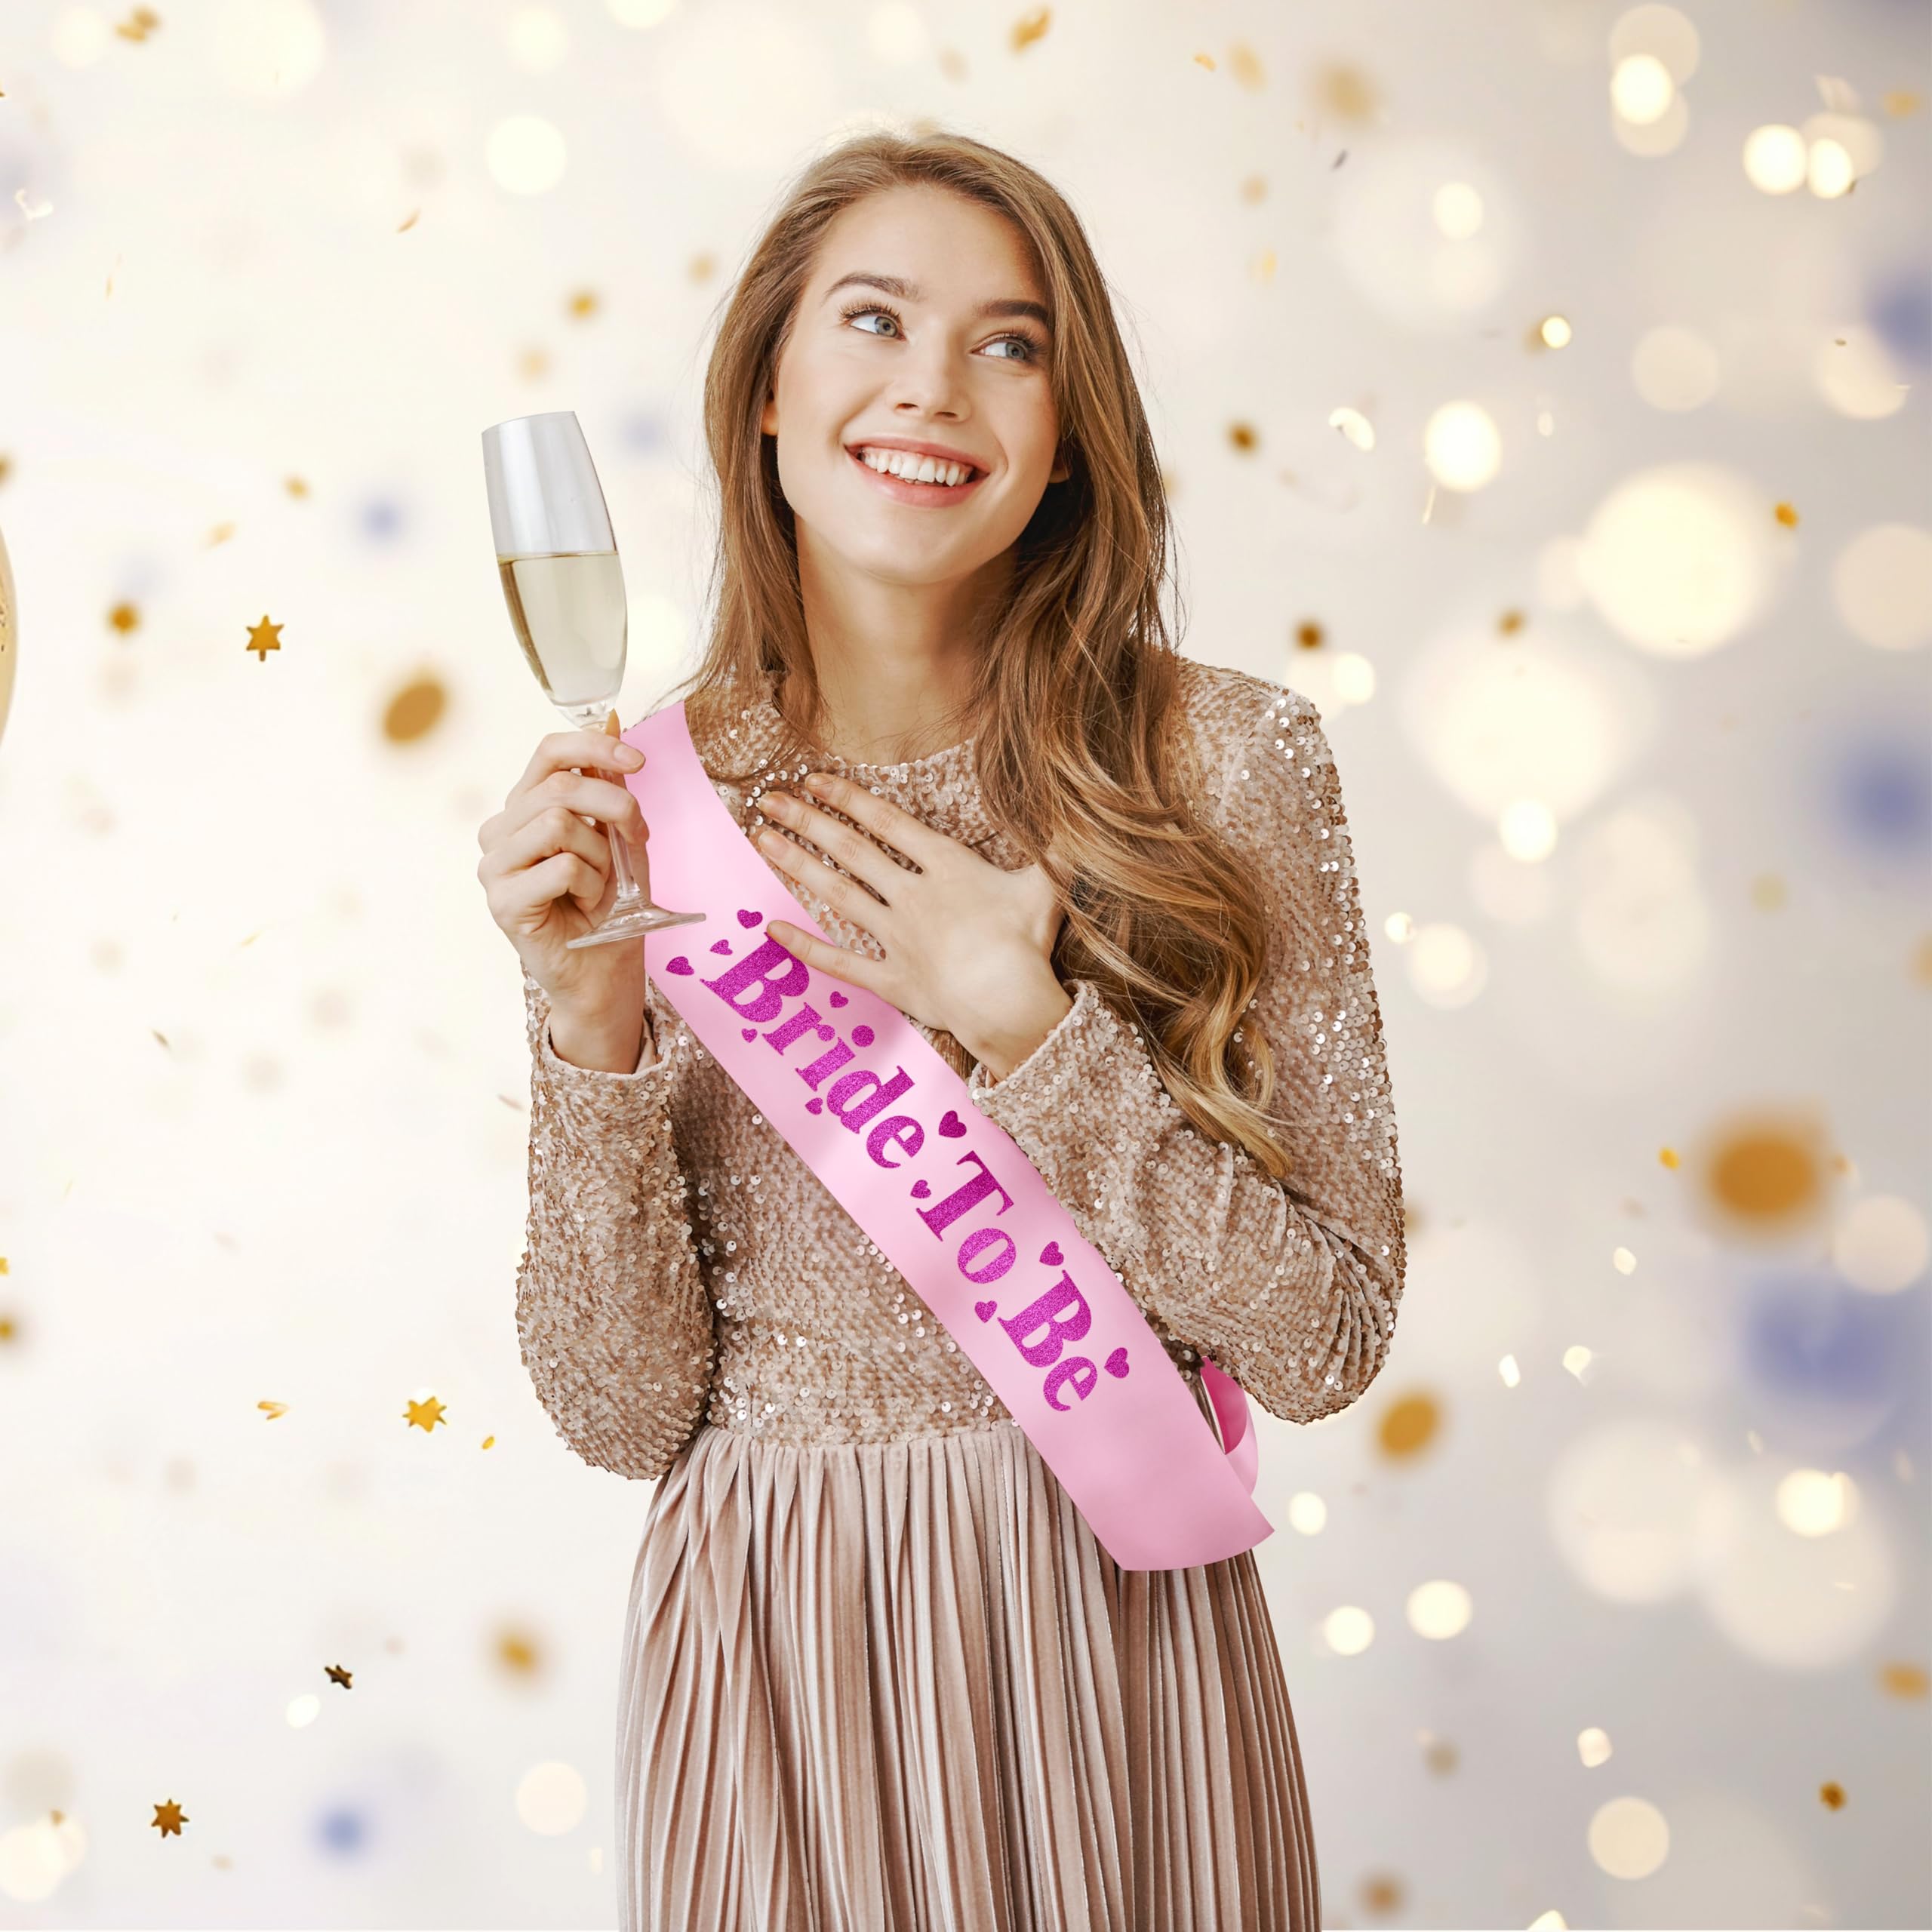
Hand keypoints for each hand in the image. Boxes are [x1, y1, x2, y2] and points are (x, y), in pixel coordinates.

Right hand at [475, 717, 651, 1026]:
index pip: (549, 752)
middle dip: (615, 808)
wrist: (605, 968)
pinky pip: (561, 866)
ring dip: (600, 855)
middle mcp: (502, 830)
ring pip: (558, 823)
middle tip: (633, 838)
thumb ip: (610, 786)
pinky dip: (589, 884)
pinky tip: (583, 904)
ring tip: (598, 883)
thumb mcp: (620, 837)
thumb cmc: (611, 904)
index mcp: (526, 807)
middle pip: (561, 786)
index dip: (595, 746)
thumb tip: (613, 721)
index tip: (637, 761)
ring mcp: (495, 865)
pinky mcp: (503, 901)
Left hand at [750, 769, 1071, 1074]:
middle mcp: (912, 897)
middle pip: (850, 851)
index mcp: (946, 869)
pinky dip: (804, 946)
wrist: (1010, 1005)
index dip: (848, 798)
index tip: (813, 779)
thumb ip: (1055, 848)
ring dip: (796, 865)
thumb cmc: (1029, 945)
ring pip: (836, 895)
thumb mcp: (1047, 886)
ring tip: (761, 839)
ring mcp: (896, 939)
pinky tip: (772, 929)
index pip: (887, 824)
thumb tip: (1076, 816)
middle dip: (807, 820)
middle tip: (768, 798)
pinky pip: (839, 961)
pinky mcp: (890, 979)